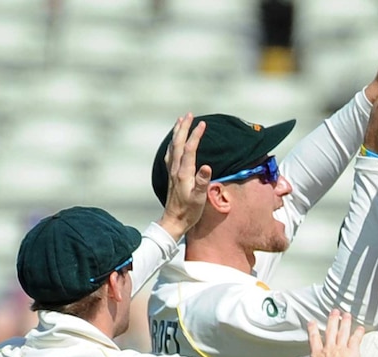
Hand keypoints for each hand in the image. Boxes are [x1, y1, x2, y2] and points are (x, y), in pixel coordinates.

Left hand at [157, 113, 211, 240]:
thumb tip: (206, 166)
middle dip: (184, 128)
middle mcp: (176, 169)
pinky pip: (171, 153)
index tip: (202, 123)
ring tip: (180, 121)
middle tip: (189, 114)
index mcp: (184, 173)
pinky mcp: (172, 176)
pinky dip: (173, 143)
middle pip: (179, 143)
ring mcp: (172, 172)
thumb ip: (202, 181)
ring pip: (173, 146)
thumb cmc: (189, 211)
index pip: (190, 149)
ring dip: (177, 133)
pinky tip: (175, 142)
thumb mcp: (199, 198)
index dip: (196, 135)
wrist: (174, 220)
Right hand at [297, 310, 364, 356]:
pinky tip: (360, 328)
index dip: (312, 328)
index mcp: (317, 353)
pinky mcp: (351, 352)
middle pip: (330, 330)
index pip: (314, 337)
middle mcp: (329, 348)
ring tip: (346, 315)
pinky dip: (358, 333)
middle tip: (334, 312)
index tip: (312, 322)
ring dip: (345, 322)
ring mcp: (340, 349)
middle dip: (332, 320)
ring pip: (343, 331)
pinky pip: (355, 339)